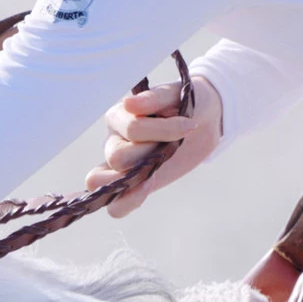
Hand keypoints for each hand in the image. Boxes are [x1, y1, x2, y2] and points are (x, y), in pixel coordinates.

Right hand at [85, 74, 222, 217]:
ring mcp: (119, 167)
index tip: (189, 125)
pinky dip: (126, 203)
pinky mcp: (132, 186)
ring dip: (129, 182)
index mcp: (120, 116)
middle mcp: (114, 141)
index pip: (132, 129)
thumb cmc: (188, 105)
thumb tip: (130, 104)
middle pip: (117, 157)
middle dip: (150, 155)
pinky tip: (147, 190)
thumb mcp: (178, 95)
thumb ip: (155, 99)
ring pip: (99, 181)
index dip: (162, 131)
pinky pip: (114, 206)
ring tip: (154, 175)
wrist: (203, 122)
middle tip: (170, 148)